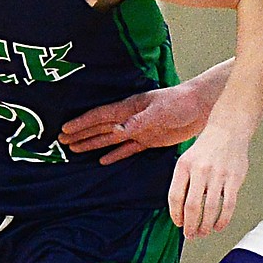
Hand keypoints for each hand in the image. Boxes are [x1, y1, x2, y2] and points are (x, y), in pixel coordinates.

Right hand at [58, 86, 209, 163]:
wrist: (201, 106)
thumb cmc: (179, 103)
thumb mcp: (158, 111)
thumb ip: (137, 122)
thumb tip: (115, 131)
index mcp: (128, 108)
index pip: (100, 117)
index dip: (82, 123)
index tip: (65, 130)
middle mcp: (129, 119)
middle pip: (100, 128)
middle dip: (81, 134)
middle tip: (62, 141)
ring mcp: (138, 130)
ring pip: (110, 139)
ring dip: (92, 144)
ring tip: (75, 150)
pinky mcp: (149, 140)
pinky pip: (127, 149)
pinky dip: (115, 154)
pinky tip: (103, 160)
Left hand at [168, 125, 248, 238]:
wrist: (227, 131)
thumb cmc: (205, 148)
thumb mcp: (186, 159)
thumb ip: (182, 182)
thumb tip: (180, 211)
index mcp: (183, 166)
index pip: (175, 197)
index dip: (175, 215)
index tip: (178, 224)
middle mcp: (199, 170)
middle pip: (191, 206)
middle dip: (190, 225)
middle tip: (190, 235)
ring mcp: (218, 175)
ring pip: (210, 209)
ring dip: (205, 226)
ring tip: (203, 233)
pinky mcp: (234, 179)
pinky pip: (228, 205)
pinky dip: (223, 220)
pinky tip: (218, 226)